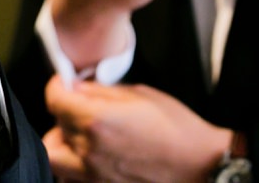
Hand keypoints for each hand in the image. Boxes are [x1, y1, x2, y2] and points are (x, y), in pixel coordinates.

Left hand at [44, 76, 232, 182]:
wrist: (204, 167)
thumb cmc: (178, 129)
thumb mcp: (137, 94)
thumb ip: (99, 91)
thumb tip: (75, 87)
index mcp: (96, 121)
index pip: (53, 98)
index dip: (58, 86)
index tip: (66, 84)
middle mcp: (90, 152)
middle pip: (53, 128)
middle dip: (62, 114)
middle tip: (78, 108)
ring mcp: (97, 177)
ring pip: (58, 159)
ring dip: (65, 143)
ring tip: (84, 134)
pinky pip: (76, 178)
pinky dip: (77, 166)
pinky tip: (94, 155)